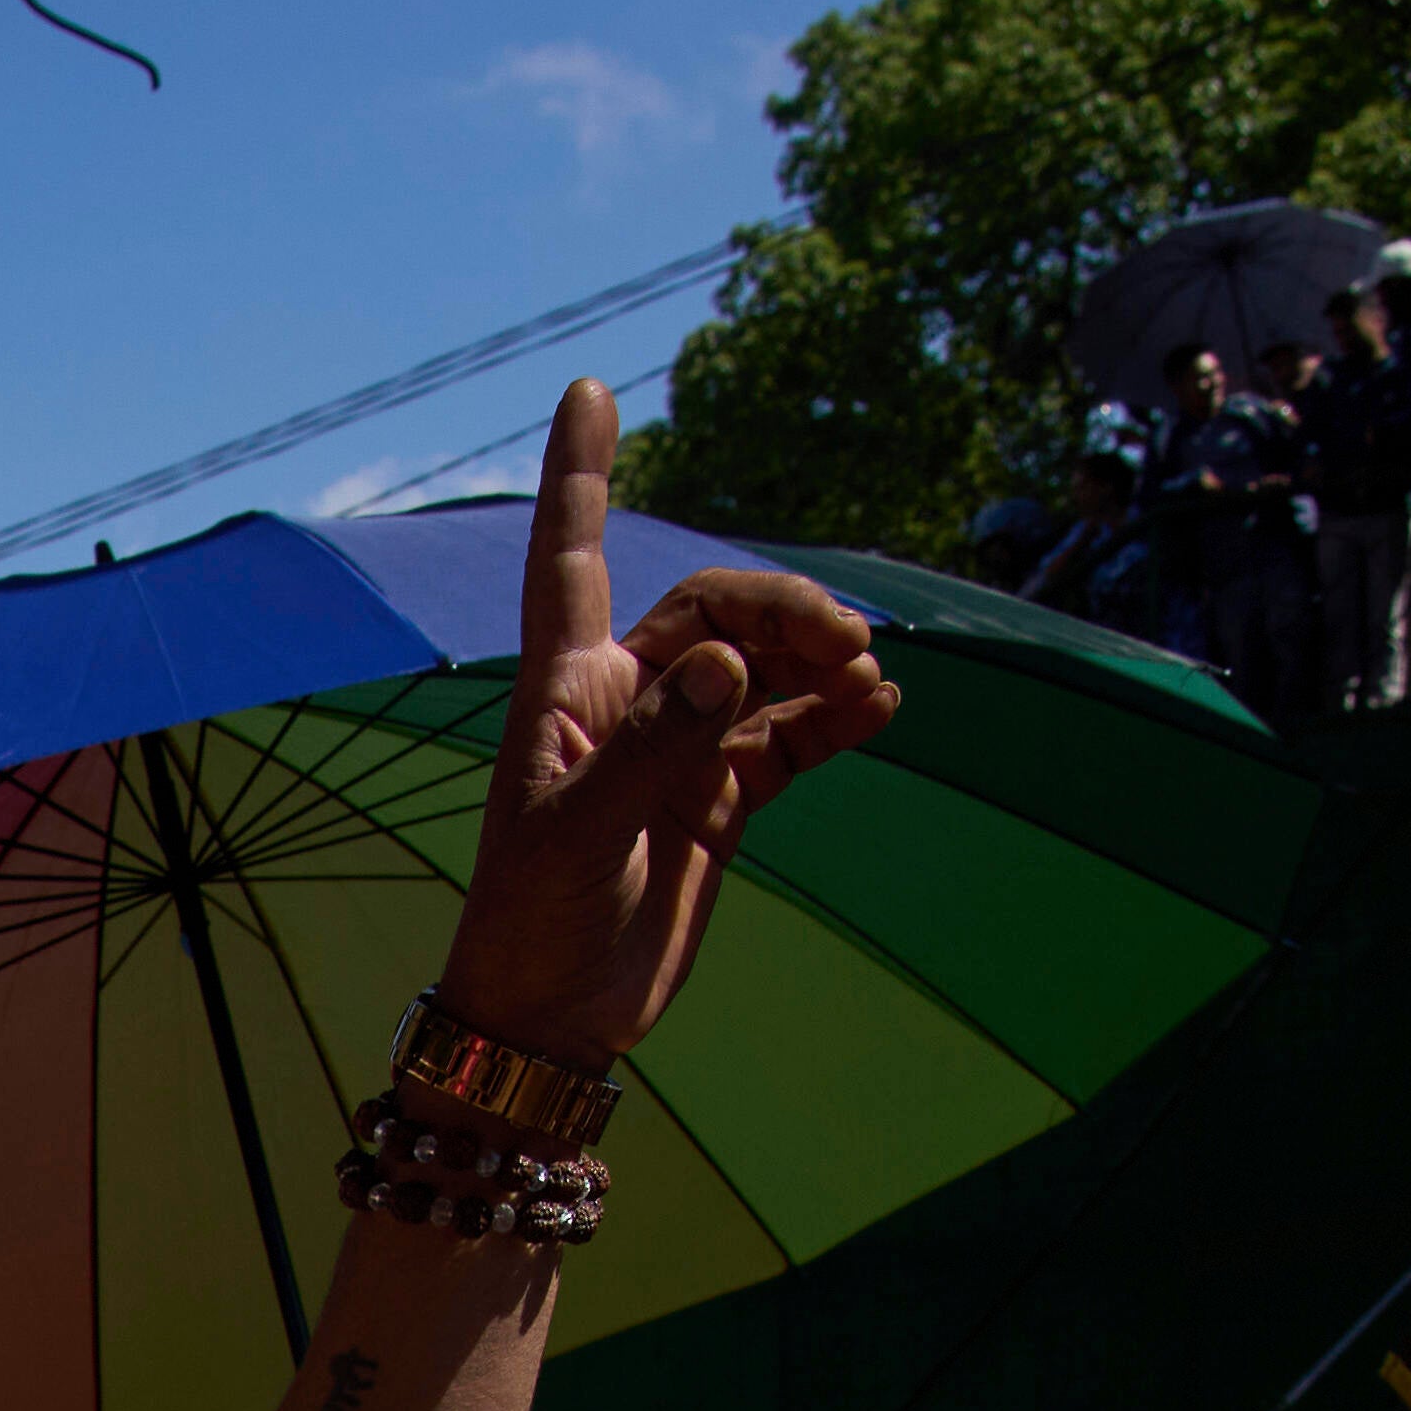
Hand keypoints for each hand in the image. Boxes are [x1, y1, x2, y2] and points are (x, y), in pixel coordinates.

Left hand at [430, 382, 904, 1066]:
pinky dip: (836, 717)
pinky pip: (792, 736)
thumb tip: (729, 666)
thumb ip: (653, 748)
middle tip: (844, 641)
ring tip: (867, 678)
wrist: (552, 1021)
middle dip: (781, 611)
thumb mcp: (577, 836)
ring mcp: (679, 748)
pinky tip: (880, 707)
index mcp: (564, 690)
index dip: (581, 473)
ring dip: (818, 660)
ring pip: (763, 669)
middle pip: (714, 611)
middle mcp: (624, 702)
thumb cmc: (531, 925)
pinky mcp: (722, 801)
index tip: (588, 389)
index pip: (572, 556)